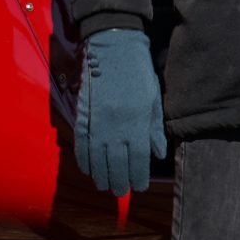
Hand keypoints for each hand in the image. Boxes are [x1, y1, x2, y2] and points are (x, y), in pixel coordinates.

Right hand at [74, 28, 166, 195]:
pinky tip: (87, 170)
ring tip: (105, 185)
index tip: (138, 186)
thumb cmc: (138, 73)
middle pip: (117, 163)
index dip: (138, 176)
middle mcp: (116, 128)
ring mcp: (97, 123)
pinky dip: (83, 160)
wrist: (113, 49)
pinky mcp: (83, 116)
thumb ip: (154, 129)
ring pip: (97, 159)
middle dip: (119, 180)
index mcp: (137, 124)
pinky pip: (81, 145)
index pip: (138, 159)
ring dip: (101, 175)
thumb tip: (158, 153)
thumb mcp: (153, 99)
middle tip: (120, 191)